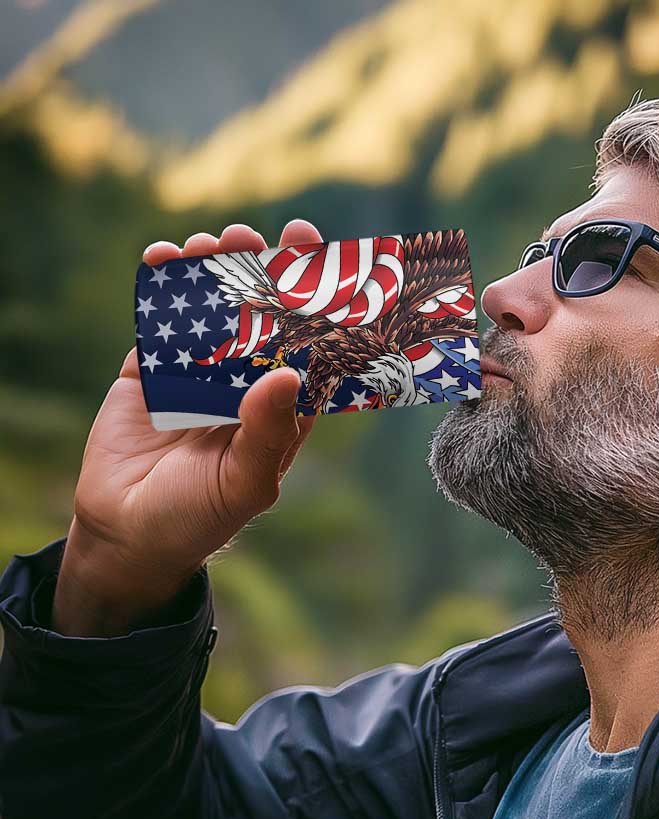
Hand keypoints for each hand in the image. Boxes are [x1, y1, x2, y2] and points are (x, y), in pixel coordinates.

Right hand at [52, 220, 323, 635]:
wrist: (127, 534)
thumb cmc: (200, 517)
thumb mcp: (244, 482)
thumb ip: (266, 432)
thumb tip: (287, 374)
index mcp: (282, 409)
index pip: (308, 348)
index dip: (319, 306)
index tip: (322, 260)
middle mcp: (246, 384)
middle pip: (262, 317)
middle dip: (264, 273)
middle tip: (262, 236)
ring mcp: (199, 373)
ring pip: (213, 309)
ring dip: (214, 271)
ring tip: (212, 242)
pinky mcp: (152, 371)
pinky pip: (160, 321)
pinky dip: (160, 287)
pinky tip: (162, 257)